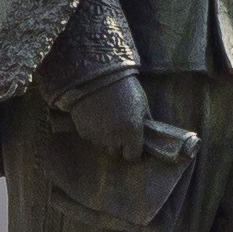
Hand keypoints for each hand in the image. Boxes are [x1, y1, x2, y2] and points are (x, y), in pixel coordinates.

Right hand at [67, 72, 193, 163]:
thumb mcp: (142, 103)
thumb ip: (146, 123)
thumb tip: (148, 134)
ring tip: (106, 122)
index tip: (132, 142)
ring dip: (105, 139)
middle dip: (118, 145)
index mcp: (132, 132)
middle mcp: (114, 139)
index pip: (132, 156)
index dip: (133, 150)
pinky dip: (93, 132)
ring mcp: (97, 137)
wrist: (97, 75)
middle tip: (119, 130)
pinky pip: (91, 138)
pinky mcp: (84, 133)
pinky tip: (95, 117)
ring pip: (102, 146)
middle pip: (116, 152)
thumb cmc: (125, 87)